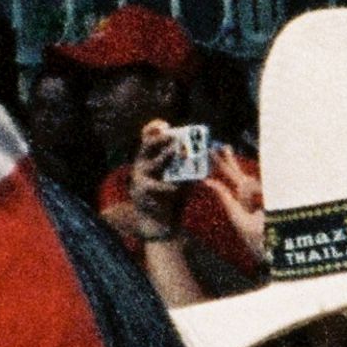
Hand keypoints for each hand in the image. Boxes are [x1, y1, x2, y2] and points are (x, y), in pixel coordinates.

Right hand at [123, 121, 235, 255]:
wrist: (160, 222)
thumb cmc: (171, 198)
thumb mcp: (181, 178)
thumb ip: (189, 167)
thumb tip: (207, 154)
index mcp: (150, 157)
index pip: (147, 137)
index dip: (154, 128)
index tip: (166, 125)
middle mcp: (141, 163)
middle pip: (147, 144)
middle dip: (161, 139)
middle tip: (175, 137)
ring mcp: (140, 177)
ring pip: (152, 162)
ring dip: (165, 156)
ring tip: (177, 152)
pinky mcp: (142, 191)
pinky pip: (157, 186)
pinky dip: (168, 186)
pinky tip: (177, 187)